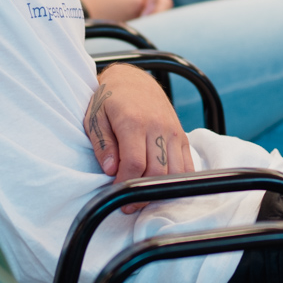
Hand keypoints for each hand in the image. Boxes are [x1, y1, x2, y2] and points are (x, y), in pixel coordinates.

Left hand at [84, 63, 194, 210]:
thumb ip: (103, 144)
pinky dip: (177, 180)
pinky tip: (161, 186)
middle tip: (128, 203)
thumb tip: (110, 170)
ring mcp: (173, 131)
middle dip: (142, 193)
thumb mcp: (95, 118)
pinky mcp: (182, 136)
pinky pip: (187, 166)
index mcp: (133, 122)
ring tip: (143, 196)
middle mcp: (158, 127)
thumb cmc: (110, 100)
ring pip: (175, 172)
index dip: (125, 184)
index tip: (115, 193)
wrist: (134, 79)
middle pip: (157, 172)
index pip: (134, 164)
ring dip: (159, 190)